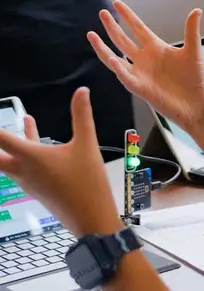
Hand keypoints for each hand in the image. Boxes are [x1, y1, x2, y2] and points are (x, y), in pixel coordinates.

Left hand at [0, 89, 122, 237]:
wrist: (89, 217)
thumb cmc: (86, 182)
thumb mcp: (87, 145)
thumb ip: (82, 116)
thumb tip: (81, 92)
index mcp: (30, 156)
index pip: (1, 138)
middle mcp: (22, 170)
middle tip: (0, 134)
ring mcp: (27, 181)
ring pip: (7, 162)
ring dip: (9, 146)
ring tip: (25, 123)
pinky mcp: (35, 188)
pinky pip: (20, 168)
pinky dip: (22, 154)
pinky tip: (37, 148)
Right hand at [88, 1, 203, 133]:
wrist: (198, 105)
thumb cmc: (196, 80)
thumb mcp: (194, 52)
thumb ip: (191, 31)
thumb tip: (196, 10)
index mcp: (157, 48)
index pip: (138, 28)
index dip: (128, 16)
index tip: (117, 3)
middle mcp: (145, 59)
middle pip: (123, 40)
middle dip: (112, 27)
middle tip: (102, 13)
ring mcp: (141, 73)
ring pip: (116, 58)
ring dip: (103, 47)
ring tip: (91, 35)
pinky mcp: (140, 88)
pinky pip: (126, 77)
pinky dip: (118, 68)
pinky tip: (111, 59)